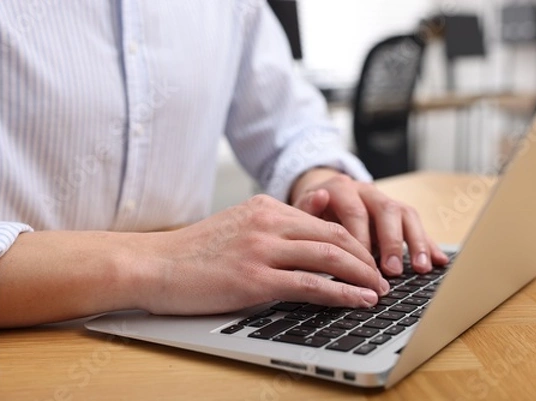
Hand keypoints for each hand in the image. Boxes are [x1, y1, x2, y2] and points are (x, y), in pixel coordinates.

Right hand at [135, 195, 390, 314]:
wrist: (153, 264)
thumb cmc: (193, 252)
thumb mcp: (238, 226)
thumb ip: (274, 227)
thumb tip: (314, 227)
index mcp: (265, 207)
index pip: (323, 222)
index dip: (352, 242)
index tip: (367, 258)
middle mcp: (267, 222)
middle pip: (334, 236)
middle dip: (365, 258)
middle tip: (382, 276)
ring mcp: (261, 249)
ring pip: (329, 257)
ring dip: (361, 275)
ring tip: (379, 290)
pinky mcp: (254, 279)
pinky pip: (310, 285)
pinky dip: (341, 293)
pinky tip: (358, 300)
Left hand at [290, 168, 448, 275]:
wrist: (321, 195)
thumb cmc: (311, 212)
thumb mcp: (302, 210)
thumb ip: (307, 207)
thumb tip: (319, 197)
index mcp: (342, 188)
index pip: (356, 212)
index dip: (362, 240)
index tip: (364, 266)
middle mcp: (367, 191)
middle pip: (386, 210)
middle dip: (392, 242)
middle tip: (392, 270)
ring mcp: (385, 200)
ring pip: (406, 214)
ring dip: (416, 243)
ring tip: (421, 268)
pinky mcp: (398, 213)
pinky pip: (416, 226)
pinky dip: (428, 243)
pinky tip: (439, 261)